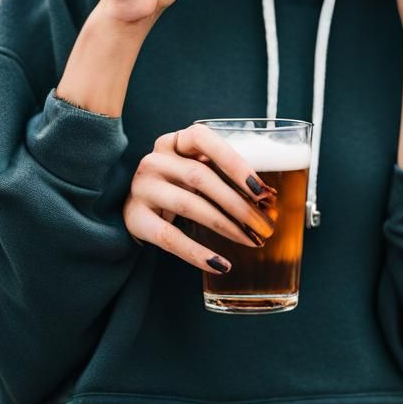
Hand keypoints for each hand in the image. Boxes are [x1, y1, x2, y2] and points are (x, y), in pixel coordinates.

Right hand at [122, 124, 278, 273]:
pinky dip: (197, 253)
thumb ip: (222, 174)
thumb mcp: (194, 169)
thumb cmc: (178, 184)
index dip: (233, 161)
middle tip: (263, 224)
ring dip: (225, 226)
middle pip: (201, 177)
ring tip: (250, 241)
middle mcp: (154, 160)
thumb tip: (266, 197)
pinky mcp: (135, 218)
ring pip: (190, 205)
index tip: (260, 188)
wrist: (136, 208)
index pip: (203, 138)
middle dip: (238, 203)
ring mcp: (142, 188)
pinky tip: (220, 264)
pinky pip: (170, 238)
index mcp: (173, 142)